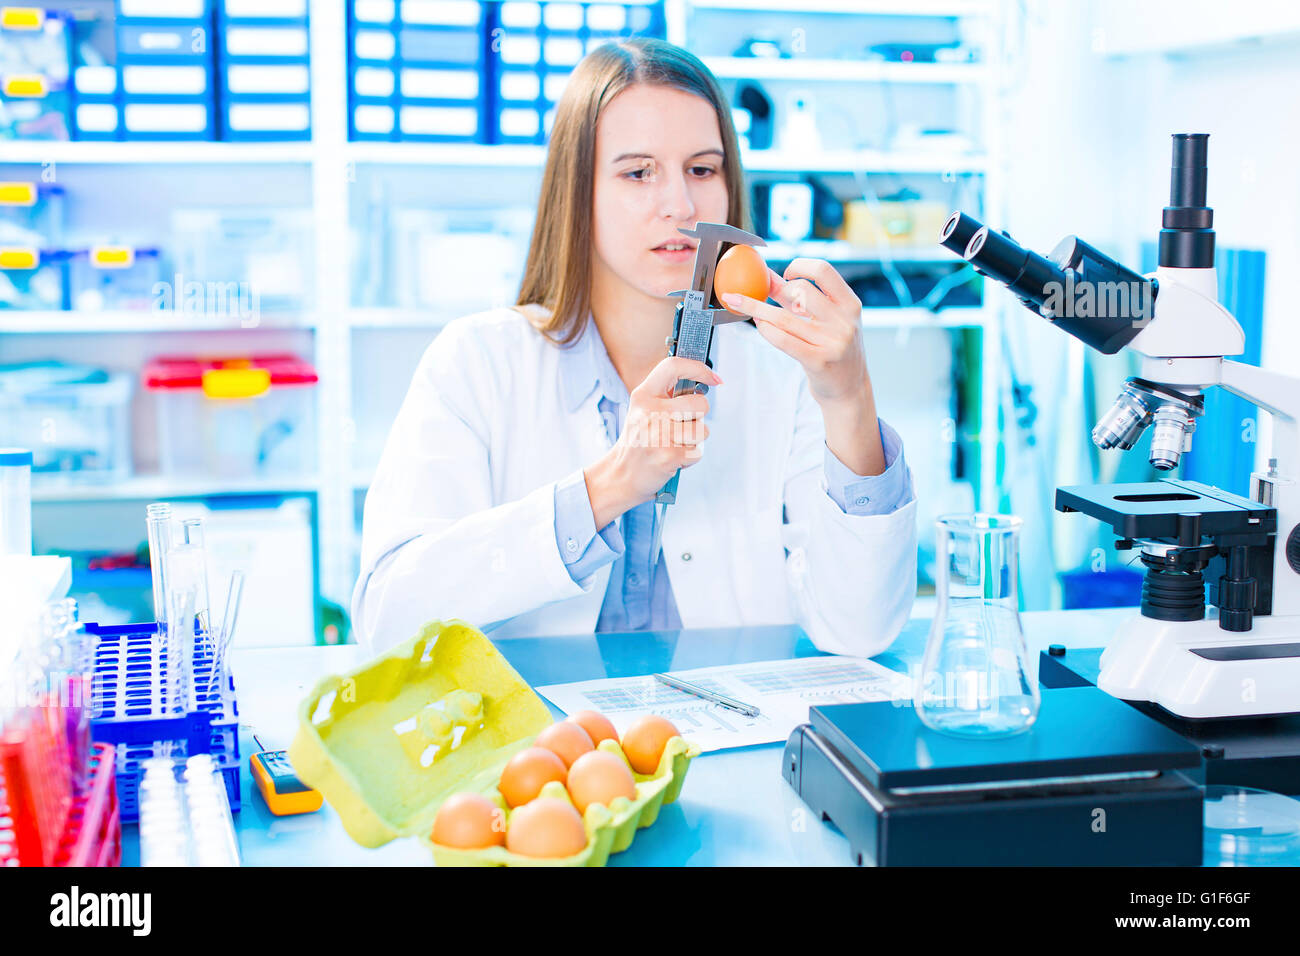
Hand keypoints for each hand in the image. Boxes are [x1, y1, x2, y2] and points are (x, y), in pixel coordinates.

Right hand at [584, 356, 717, 527]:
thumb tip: (704, 382)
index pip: (673, 367)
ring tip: (674, 444)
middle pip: (700, 403)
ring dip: (694, 440)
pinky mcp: (669, 455)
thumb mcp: (643, 411)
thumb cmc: (638, 443)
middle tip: (681, 427)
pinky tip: (673, 458)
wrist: (621, 476)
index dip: (699, 368)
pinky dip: (690, 457)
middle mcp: (650, 412)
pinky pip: (698, 451)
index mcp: (643, 395)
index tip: (714, 379)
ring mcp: (659, 434)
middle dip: (699, 417)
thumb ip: (666, 395)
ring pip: (702, 429)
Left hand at [720, 258, 867, 405]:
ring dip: (758, 309)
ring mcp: (832, 342)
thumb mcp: (824, 319)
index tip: (787, 274)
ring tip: (741, 303)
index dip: (800, 266)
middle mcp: (844, 321)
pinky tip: (759, 324)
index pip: (824, 270)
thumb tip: (765, 275)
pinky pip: (783, 340)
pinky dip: (766, 329)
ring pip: (785, 318)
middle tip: (773, 297)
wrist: (848, 388)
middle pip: (802, 290)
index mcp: (850, 304)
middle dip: (781, 290)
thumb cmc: (833, 348)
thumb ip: (795, 297)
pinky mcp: (818, 361)